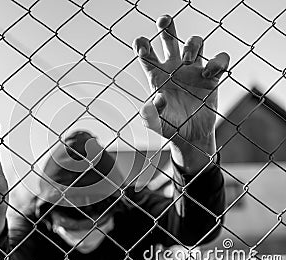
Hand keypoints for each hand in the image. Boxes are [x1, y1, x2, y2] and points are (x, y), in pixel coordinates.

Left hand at [133, 15, 229, 172]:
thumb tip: (158, 98)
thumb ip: (151, 114)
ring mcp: (194, 70)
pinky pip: (220, 59)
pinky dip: (217, 61)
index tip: (142, 47)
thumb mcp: (155, 123)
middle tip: (163, 21)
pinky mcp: (212, 77)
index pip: (146, 54)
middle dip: (167, 26)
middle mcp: (174, 68)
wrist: (190, 136)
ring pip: (195, 42)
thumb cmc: (169, 127)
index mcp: (156, 75)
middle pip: (169, 39)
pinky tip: (209, 73)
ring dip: (191, 44)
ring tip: (186, 60)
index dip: (142, 45)